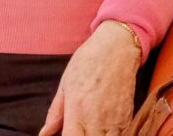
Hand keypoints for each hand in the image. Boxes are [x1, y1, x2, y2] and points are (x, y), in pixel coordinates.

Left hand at [38, 20, 141, 135]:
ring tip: (91, 130)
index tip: (67, 134)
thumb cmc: (88, 61)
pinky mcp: (128, 117)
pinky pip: (121, 135)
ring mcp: (114, 120)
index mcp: (76, 111)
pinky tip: (104, 130)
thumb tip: (44, 133)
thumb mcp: (66, 84)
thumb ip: (55, 113)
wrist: (117, 46)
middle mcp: (96, 120)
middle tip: (78, 131)